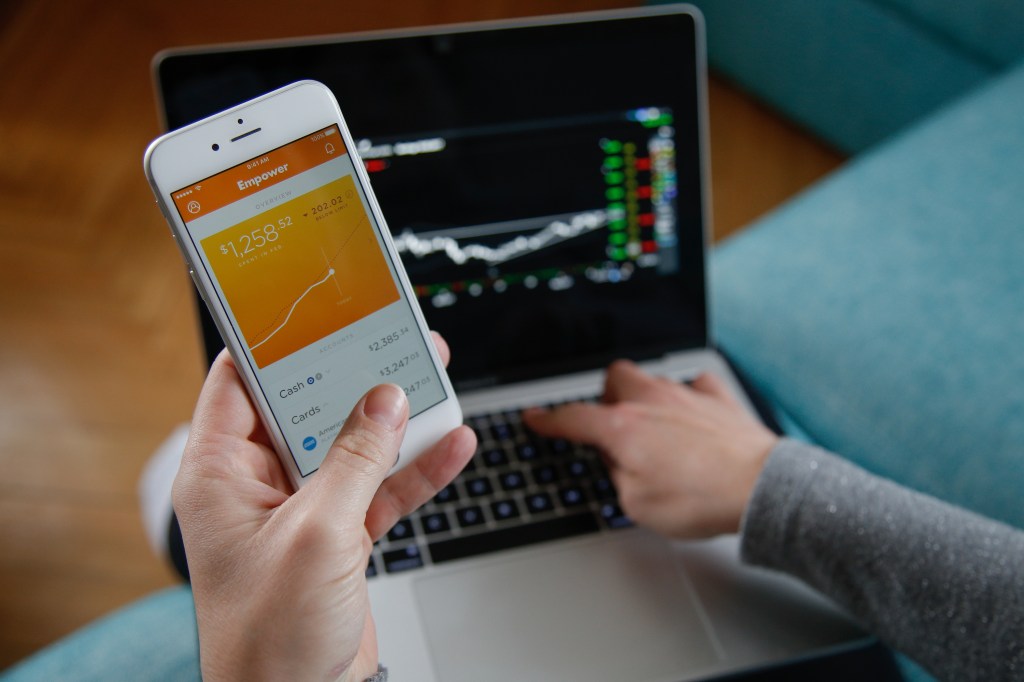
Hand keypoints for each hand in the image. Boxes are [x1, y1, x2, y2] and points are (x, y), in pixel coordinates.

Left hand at [173, 334, 475, 681]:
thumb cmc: (269, 639)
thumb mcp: (317, 534)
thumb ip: (354, 460)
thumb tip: (385, 400)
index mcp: (222, 473)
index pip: (240, 382)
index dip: (274, 343)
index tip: (313, 308)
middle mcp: (260, 484)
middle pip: (309, 407)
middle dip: (353, 374)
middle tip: (390, 337)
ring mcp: (305, 508)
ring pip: (353, 444)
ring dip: (395, 418)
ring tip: (433, 377)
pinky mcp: (341, 534)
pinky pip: (381, 487)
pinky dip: (415, 469)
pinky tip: (452, 446)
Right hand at [523, 360, 776, 538]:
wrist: (759, 488)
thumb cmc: (700, 499)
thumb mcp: (636, 505)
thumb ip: (618, 477)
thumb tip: (618, 464)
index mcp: (622, 428)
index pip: (572, 418)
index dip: (547, 420)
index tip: (535, 418)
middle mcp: (650, 402)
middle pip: (613, 379)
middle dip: (605, 397)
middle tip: (610, 425)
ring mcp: (685, 395)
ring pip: (651, 377)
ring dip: (644, 397)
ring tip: (652, 426)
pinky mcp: (718, 399)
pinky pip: (696, 384)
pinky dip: (689, 397)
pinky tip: (693, 416)